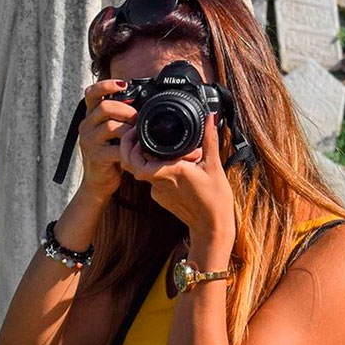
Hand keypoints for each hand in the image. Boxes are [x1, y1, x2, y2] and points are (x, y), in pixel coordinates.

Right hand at [78, 80, 137, 196]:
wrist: (99, 183)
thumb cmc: (109, 155)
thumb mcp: (110, 134)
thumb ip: (118, 118)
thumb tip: (141, 103)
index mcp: (90, 118)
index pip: (91, 93)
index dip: (106, 85)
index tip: (123, 84)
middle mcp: (86, 127)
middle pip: (104, 107)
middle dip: (126, 110)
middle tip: (138, 118)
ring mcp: (89, 142)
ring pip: (110, 126)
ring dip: (129, 129)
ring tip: (138, 135)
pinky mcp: (97, 157)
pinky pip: (116, 148)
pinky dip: (129, 147)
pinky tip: (136, 149)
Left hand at [119, 114, 234, 242]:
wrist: (212, 228)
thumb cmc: (215, 200)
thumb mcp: (214, 165)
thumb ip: (209, 139)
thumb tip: (210, 116)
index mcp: (169, 172)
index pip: (136, 160)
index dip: (130, 146)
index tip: (137, 133)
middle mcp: (158, 182)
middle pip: (131, 163)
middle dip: (130, 148)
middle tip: (138, 134)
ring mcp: (157, 192)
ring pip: (142, 170)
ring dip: (145, 157)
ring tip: (157, 145)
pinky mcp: (160, 197)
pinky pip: (152, 179)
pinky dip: (156, 168)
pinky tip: (170, 162)